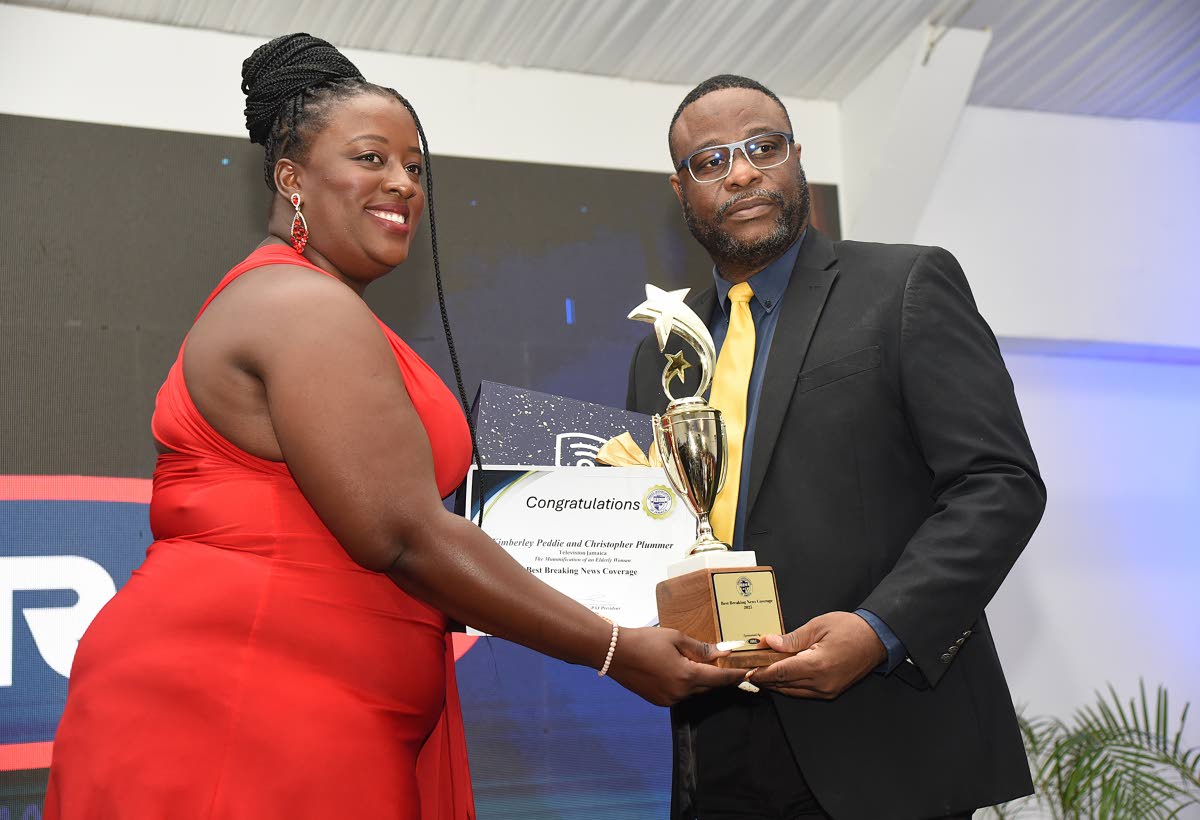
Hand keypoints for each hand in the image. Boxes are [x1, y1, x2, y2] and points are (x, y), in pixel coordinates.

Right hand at [607, 627, 747, 705]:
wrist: (613, 652)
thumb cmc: (644, 640)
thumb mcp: (675, 638)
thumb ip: (700, 648)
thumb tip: (721, 653)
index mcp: (686, 676)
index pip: (720, 678)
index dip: (736, 675)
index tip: (749, 672)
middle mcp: (680, 692)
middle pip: (709, 686)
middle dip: (719, 676)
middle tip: (727, 664)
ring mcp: (669, 700)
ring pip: (695, 691)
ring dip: (701, 680)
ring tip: (700, 663)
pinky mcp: (659, 701)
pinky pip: (681, 694)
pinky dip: (686, 684)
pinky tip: (681, 670)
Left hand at [746, 611, 886, 699]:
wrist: (876, 639)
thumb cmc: (850, 629)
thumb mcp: (817, 626)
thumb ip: (791, 639)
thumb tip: (769, 643)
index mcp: (817, 665)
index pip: (780, 672)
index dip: (761, 672)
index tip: (748, 670)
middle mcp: (821, 682)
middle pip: (784, 684)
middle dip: (765, 678)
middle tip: (749, 670)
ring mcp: (827, 690)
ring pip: (792, 691)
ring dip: (775, 683)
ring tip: (761, 672)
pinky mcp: (830, 692)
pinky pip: (803, 692)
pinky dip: (789, 685)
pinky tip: (781, 676)